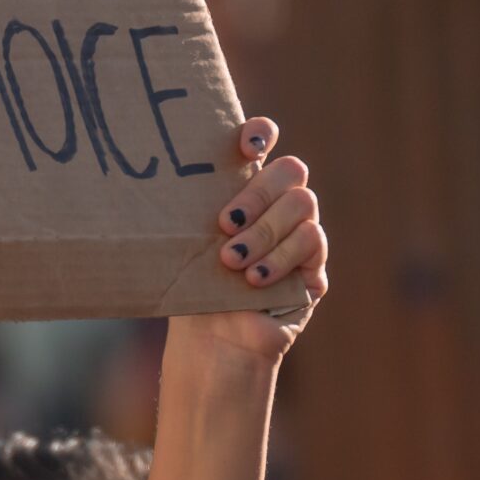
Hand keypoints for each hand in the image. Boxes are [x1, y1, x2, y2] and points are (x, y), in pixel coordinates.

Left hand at [172, 116, 327, 369]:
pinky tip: (254, 279)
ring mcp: (301, 235)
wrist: (211, 345)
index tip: (245, 148)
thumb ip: (192, 210)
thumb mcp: (187, 245)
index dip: (261, 134)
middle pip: (291, 170)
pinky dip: (280, 258)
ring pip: (303, 204)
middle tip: (223, 224)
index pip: (263, 143)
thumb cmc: (192, 291)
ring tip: (231, 262)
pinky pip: (312, 243)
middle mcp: (277, 207)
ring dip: (264, 232)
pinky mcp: (315, 269)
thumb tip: (165, 174)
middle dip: (257, 194)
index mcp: (244, 191)